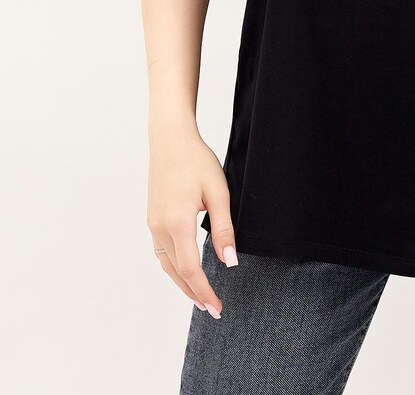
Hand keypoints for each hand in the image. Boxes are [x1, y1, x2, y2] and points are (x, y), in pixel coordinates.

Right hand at [147, 129, 237, 316]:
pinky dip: (173, 267)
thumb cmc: (196, 160)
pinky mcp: (152, 218)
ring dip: (182, 283)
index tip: (217, 307)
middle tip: (211, 309)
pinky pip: (161, 251)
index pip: (191, 269)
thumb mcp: (218, 192)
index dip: (204, 291)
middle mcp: (160, 227)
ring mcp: (152, 223)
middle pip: (176, 272)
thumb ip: (224, 228)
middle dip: (194, 293)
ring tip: (198, 296)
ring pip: (166, 264)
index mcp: (177, 222)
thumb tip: (229, 261)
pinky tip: (184, 270)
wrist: (170, 138)